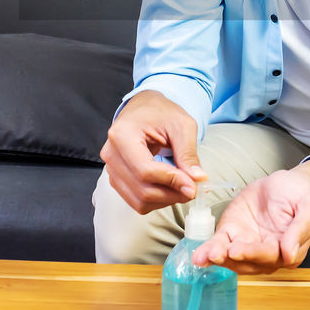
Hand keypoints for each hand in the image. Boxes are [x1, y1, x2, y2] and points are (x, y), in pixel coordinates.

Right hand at [99, 90, 205, 213]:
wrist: (145, 108)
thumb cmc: (161, 112)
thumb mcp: (182, 125)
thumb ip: (188, 153)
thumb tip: (198, 179)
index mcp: (122, 135)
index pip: (145, 170)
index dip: (172, 182)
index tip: (194, 185)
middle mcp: (111, 154)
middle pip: (142, 189)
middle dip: (172, 194)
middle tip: (193, 188)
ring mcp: (111, 168)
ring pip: (139, 200)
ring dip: (165, 200)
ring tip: (183, 187)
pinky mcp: (116, 179)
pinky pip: (136, 201)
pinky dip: (156, 200)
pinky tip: (169, 187)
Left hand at [191, 169, 309, 274]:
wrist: (290, 181)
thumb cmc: (303, 194)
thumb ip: (300, 230)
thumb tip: (289, 255)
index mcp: (290, 250)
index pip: (271, 256)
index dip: (254, 254)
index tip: (238, 250)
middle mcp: (268, 253)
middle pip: (250, 260)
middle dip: (233, 258)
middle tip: (219, 253)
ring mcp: (249, 244)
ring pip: (233, 257)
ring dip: (218, 258)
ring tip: (205, 256)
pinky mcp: (233, 232)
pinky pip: (220, 243)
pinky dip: (209, 250)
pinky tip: (199, 255)